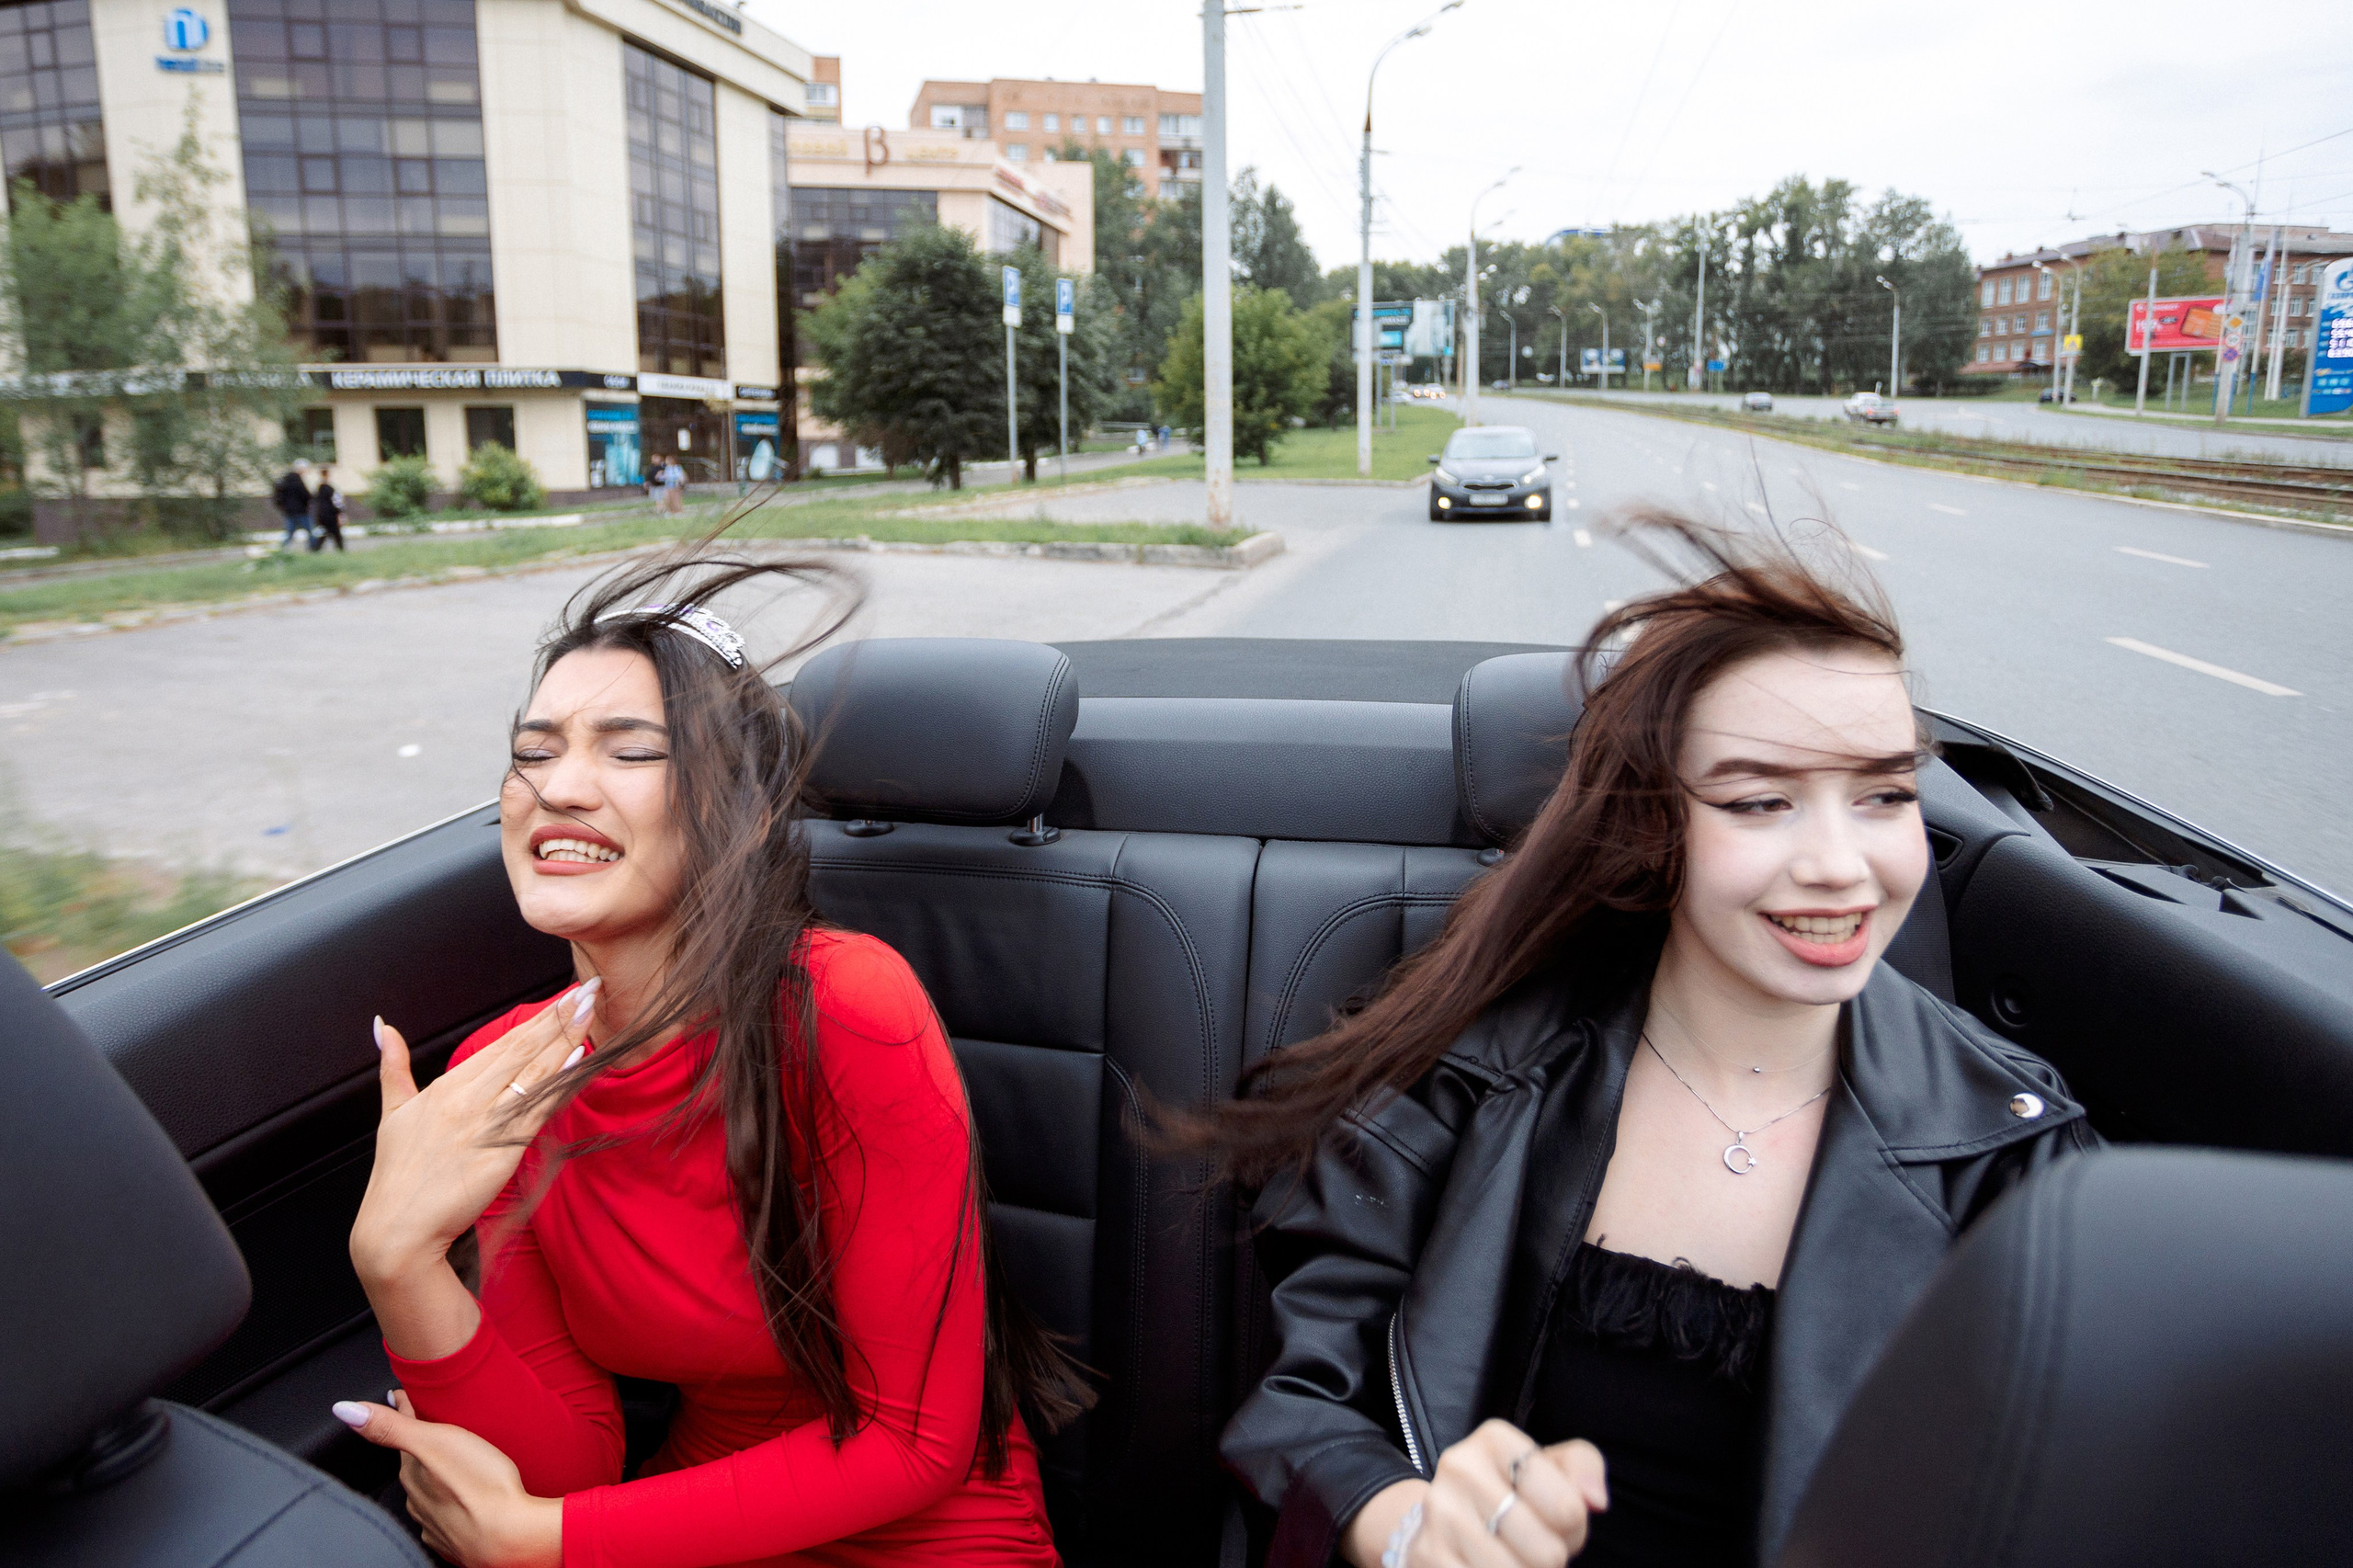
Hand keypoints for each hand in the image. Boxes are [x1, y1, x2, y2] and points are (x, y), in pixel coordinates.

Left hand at [335, 1392, 562, 1567]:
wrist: (510, 1537)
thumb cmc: (480, 1487)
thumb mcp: (435, 1443)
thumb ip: (391, 1427)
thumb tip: (344, 1409)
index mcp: (411, 1473)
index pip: (402, 1433)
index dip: (404, 1410)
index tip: (400, 1394)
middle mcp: (417, 1500)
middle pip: (414, 1465)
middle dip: (419, 1446)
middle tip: (429, 1426)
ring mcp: (436, 1522)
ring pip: (428, 1493)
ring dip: (434, 1477)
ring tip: (449, 1462)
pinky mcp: (456, 1539)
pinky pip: (444, 1516)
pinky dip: (448, 1503)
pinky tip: (459, 1499)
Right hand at [349, 981, 598, 1285]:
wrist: (397, 1231)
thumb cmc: (398, 1176)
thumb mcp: (393, 1113)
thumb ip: (393, 1067)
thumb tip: (384, 1026)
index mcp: (446, 1086)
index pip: (501, 1044)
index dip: (537, 1019)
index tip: (566, 996)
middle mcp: (467, 1098)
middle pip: (521, 1049)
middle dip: (559, 1016)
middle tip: (590, 988)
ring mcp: (485, 1123)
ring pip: (532, 1071)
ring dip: (566, 1038)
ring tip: (593, 1009)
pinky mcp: (500, 1150)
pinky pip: (536, 1110)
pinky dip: (558, 1083)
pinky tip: (578, 1060)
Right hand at [1351, 1420, 1607, 1567]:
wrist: (1445, 1514)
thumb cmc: (1514, 1491)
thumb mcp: (1552, 1466)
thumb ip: (1584, 1468)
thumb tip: (1595, 1500)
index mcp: (1495, 1440)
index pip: (1569, 1509)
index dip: (1574, 1528)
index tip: (1553, 1519)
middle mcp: (1460, 1469)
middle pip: (1546, 1552)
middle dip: (1550, 1558)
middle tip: (1533, 1545)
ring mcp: (1439, 1515)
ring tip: (1514, 1557)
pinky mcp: (1426, 1555)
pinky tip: (1489, 1564)